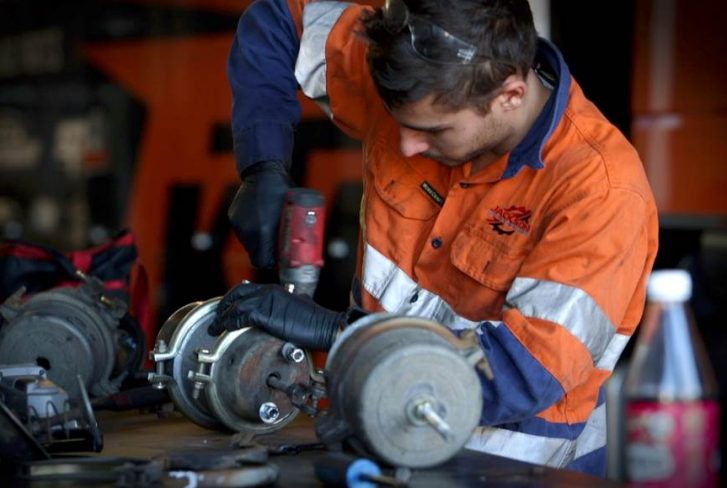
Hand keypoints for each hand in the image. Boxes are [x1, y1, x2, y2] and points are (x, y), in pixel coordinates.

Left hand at [209, 282, 341, 350]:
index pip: (245, 289)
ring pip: (235, 306)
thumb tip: (285, 307)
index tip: (225, 309)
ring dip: (222, 318)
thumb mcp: (299, 305)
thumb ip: (288, 304)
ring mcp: (266, 301)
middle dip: (223, 306)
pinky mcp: (265, 315)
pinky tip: (224, 330)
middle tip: (216, 318)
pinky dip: (229, 324)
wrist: (325, 326)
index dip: (232, 299)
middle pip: (236, 294)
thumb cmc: (316, 320)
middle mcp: (268, 291)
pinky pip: (240, 318)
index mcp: (274, 289)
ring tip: (215, 328)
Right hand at [228, 160, 291, 268]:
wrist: (263, 171)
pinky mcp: (234, 218)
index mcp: (264, 231)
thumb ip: (293, 235)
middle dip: (267, 254)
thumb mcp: (294, 214)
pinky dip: (252, 231)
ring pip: (249, 245)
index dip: (273, 263)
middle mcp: (248, 230)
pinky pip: (243, 233)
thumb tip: (299, 254)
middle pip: (256, 256)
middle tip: (277, 247)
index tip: (280, 259)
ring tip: (269, 228)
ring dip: (259, 242)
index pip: (263, 261)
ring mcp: (239, 225)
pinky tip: (260, 219)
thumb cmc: (284, 192)